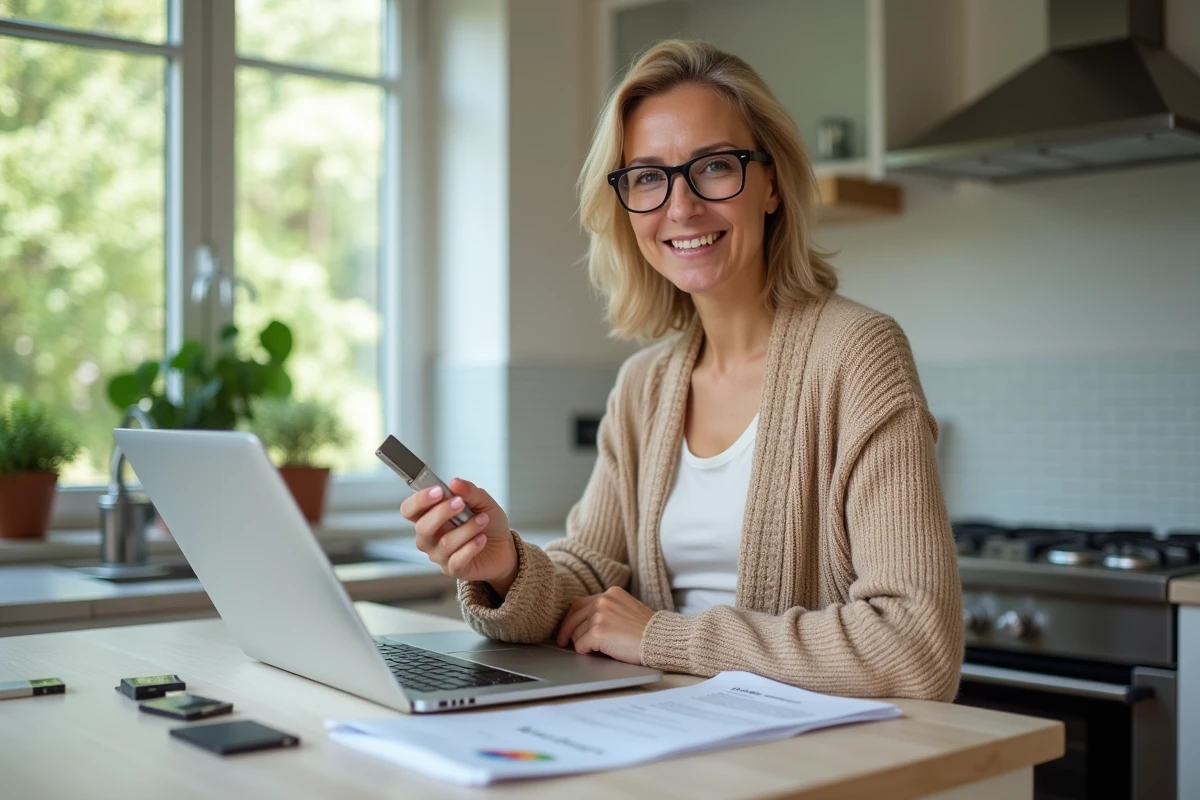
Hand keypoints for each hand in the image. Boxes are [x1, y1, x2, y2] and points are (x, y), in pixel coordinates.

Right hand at [399, 478, 517, 592]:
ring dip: (467, 528)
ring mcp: (439, 555)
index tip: (438, 491)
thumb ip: (469, 491)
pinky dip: (472, 547)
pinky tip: (482, 538)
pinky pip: (457, 559)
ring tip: (483, 520)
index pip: (410, 510)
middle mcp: (429, 537)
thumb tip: (455, 482)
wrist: (504, 547)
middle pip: (422, 527)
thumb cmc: (487, 522)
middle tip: (460, 503)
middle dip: (441, 513)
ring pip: (445, 543)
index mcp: (429, 516)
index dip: (419, 500)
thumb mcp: (483, 501)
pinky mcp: (453, 569)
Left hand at [555, 587, 654, 664]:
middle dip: (566, 630)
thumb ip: (608, 610)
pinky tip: (595, 653)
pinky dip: (584, 651)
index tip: (567, 628)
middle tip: (562, 642)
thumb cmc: (648, 631)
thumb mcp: (627, 610)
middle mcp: (603, 600)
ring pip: (576, 632)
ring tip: (592, 649)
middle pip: (574, 616)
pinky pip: (580, 644)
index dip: (571, 618)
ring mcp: (600, 615)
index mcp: (611, 593)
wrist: (662, 640)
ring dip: (581, 643)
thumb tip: (585, 623)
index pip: (580, 603)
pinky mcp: (598, 632)